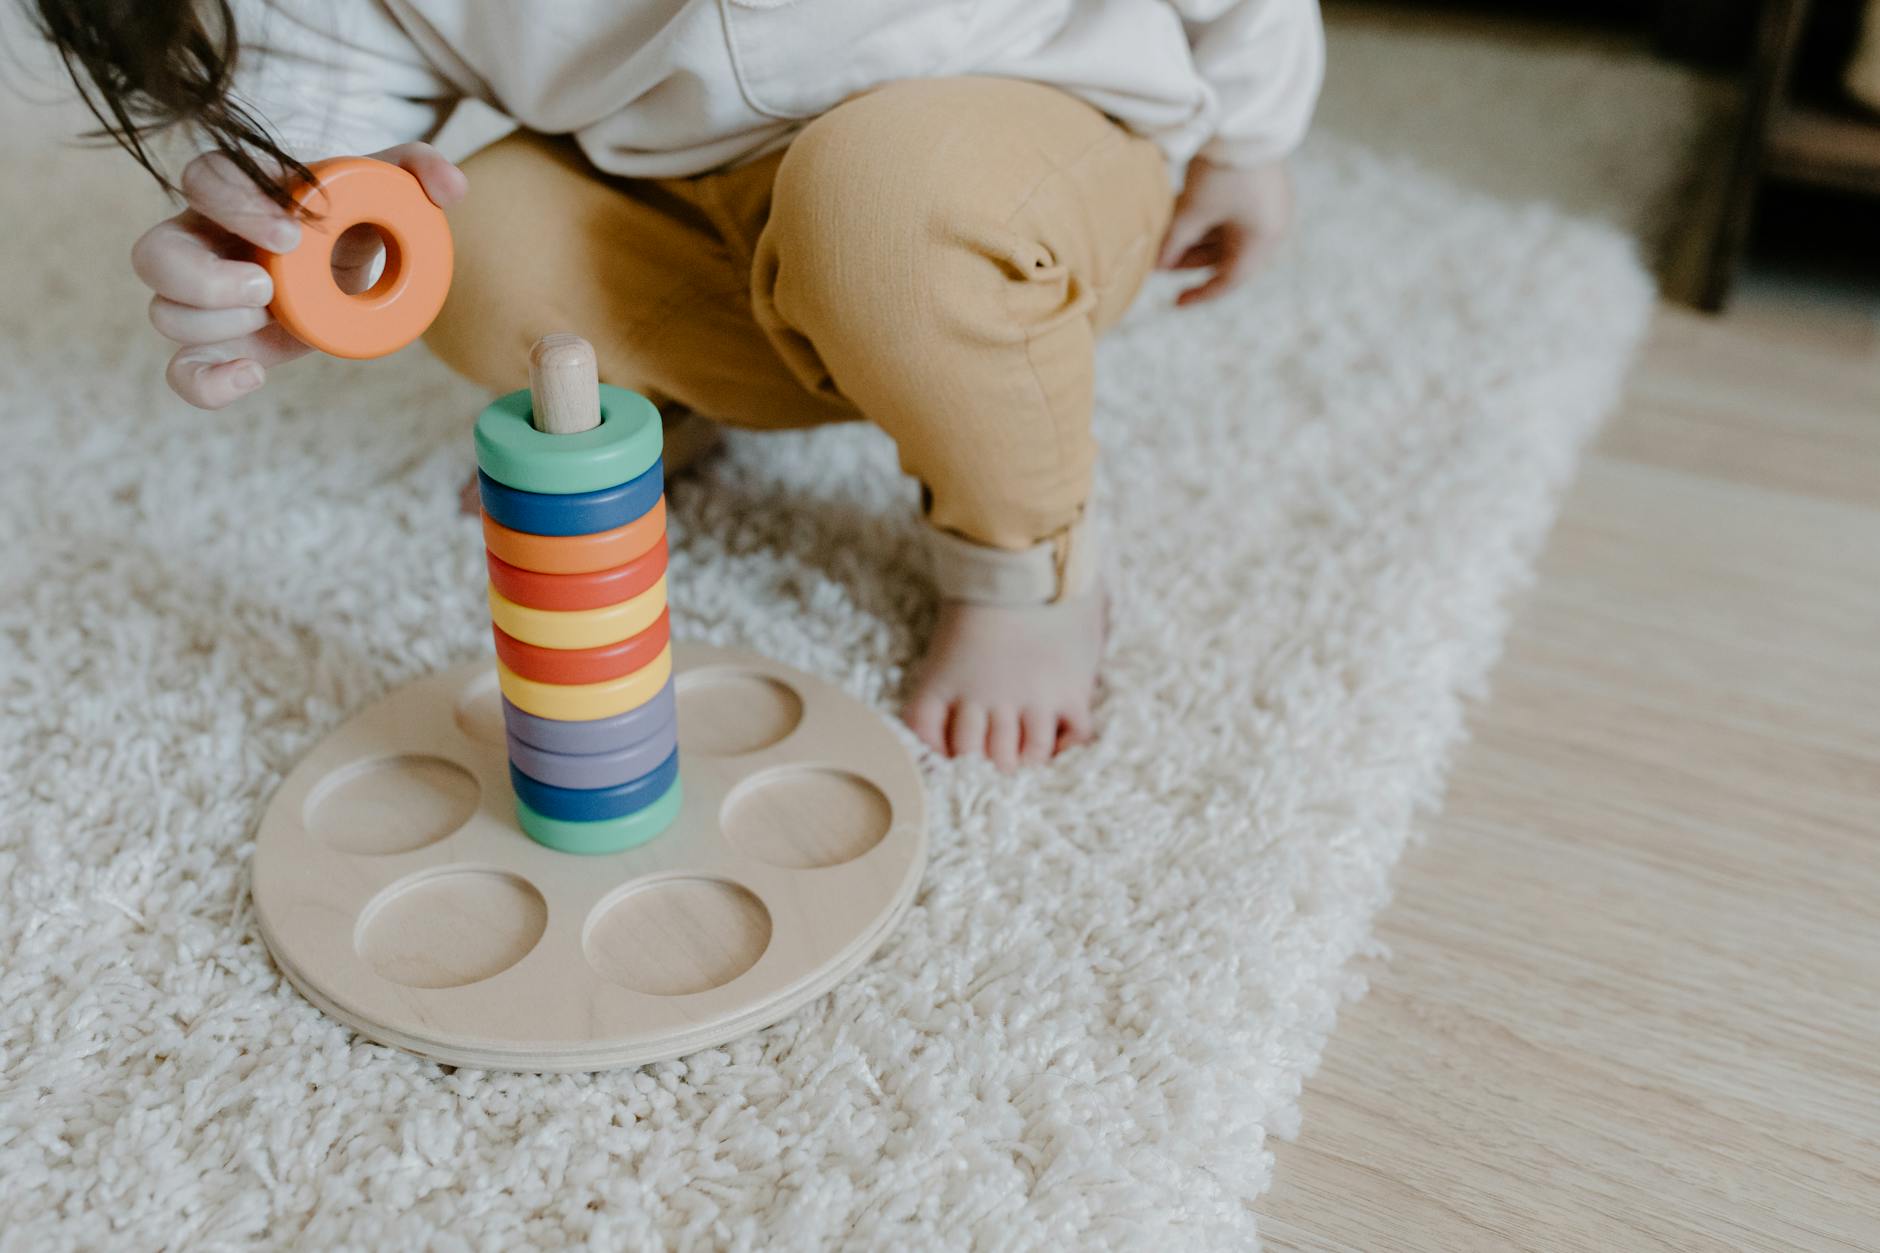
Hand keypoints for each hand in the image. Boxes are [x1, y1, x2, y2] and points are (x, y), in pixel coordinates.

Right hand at [131, 142, 466, 408]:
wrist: (344, 261)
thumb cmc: (353, 214)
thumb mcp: (388, 183)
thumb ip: (419, 169)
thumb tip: (449, 188)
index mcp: (239, 191)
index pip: (206, 180)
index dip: (237, 205)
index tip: (292, 235)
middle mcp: (204, 241)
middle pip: (153, 254)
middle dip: (204, 278)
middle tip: (268, 289)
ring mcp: (204, 298)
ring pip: (163, 312)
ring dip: (214, 323)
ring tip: (274, 316)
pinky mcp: (219, 345)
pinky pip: (183, 372)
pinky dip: (205, 384)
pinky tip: (251, 378)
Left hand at [1155, 156, 1291, 306]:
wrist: (1244, 116)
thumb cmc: (1222, 170)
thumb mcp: (1195, 210)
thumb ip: (1175, 242)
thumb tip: (1158, 267)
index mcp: (1263, 239)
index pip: (1230, 279)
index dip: (1201, 294)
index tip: (1175, 302)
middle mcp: (1270, 227)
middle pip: (1226, 256)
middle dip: (1191, 261)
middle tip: (1160, 262)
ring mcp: (1266, 207)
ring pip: (1226, 236)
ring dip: (1196, 241)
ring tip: (1165, 241)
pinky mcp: (1258, 189)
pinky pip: (1230, 216)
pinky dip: (1206, 221)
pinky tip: (1179, 219)